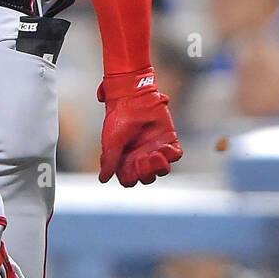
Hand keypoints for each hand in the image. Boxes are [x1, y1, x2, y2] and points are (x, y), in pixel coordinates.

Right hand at [97, 67, 181, 187]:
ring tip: (155, 154)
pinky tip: (163, 147)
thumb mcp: (110, 142)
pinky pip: (175, 155)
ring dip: (160, 167)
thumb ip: (109, 161)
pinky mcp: (168, 140)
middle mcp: (141, 157)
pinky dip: (171, 155)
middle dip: (146, 173)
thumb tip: (103, 179)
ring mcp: (156, 149)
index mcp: (125, 160)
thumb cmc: (118, 119)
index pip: (130, 180)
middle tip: (143, 158)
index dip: (131, 178)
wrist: (132, 98)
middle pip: (147, 178)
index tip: (130, 167)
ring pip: (163, 170)